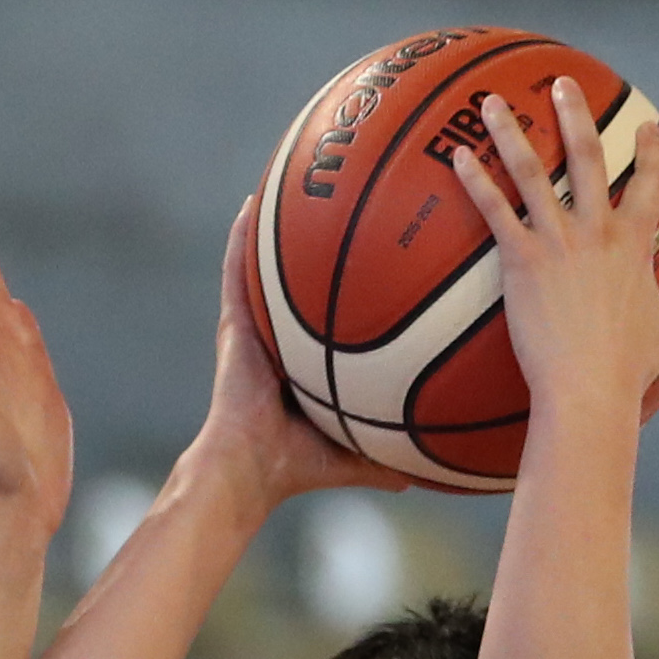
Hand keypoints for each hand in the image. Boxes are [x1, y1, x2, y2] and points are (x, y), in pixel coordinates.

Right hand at [195, 193, 409, 521]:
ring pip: (267, 269)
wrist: (249, 470)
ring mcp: (255, 331)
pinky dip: (239, 240)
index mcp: (308, 364)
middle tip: (348, 197)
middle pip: (304, 280)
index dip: (353, 286)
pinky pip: (235, 274)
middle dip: (323, 242)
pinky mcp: (233, 327)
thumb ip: (389, 459)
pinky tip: (248, 204)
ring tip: (294, 180)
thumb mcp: (356, 456)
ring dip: (276, 227)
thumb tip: (426, 477)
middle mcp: (282, 340)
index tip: (380, 254)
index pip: (334, 316)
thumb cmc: (296, 468)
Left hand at [456, 80, 658, 423]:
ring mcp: (559, 240)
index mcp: (634, 242)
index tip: (648, 127)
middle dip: (574, 115)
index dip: (651, 152)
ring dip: (511, 132)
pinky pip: (495, 211)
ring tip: (490, 102)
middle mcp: (597, 229)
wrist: (588, 389)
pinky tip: (459, 156)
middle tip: (561, 85)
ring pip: (532, 171)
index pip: (650, 182)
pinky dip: (476, 182)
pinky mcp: (523, 260)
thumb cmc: (627, 367)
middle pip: (587, 156)